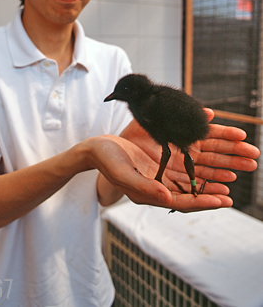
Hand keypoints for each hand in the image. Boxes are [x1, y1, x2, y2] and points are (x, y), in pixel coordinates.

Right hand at [95, 110, 258, 212]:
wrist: (97, 147)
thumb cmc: (106, 162)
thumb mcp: (122, 175)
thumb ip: (145, 189)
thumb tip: (168, 199)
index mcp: (154, 192)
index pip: (184, 201)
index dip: (204, 201)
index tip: (225, 200)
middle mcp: (164, 181)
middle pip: (198, 182)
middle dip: (222, 176)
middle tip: (247, 169)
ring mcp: (165, 167)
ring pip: (198, 167)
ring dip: (219, 162)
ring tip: (242, 160)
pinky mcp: (164, 152)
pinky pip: (189, 151)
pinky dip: (205, 147)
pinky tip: (218, 143)